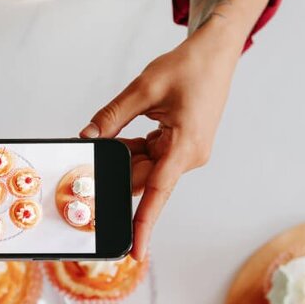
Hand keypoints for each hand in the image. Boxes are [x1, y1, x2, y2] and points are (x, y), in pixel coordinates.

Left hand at [80, 23, 243, 259]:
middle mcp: (188, 156)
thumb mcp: (144, 89)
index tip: (134, 251)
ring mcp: (185, 152)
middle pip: (144, 179)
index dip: (143, 225)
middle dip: (116, 174)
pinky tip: (121, 136)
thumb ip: (112, 116)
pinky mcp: (182, 144)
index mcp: (185, 147)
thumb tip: (88, 137)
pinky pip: (152, 156)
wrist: (216, 52)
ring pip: (146, 168)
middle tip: (88, 169)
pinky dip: (134, 149)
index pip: (158, 194)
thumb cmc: (189, 66)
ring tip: (109, 137)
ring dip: (124, 158)